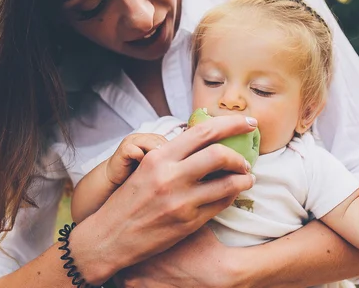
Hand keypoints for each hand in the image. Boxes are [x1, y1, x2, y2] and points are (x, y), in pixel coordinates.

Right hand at [75, 115, 256, 283]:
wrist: (109, 236)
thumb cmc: (127, 200)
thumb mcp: (145, 168)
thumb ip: (173, 154)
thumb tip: (205, 140)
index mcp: (160, 157)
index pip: (203, 131)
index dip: (231, 123)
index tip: (248, 121)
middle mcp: (171, 176)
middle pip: (220, 153)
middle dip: (241, 154)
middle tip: (248, 156)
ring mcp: (181, 201)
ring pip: (229, 182)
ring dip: (244, 177)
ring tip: (247, 177)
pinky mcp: (188, 222)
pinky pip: (221, 203)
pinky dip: (232, 195)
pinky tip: (232, 192)